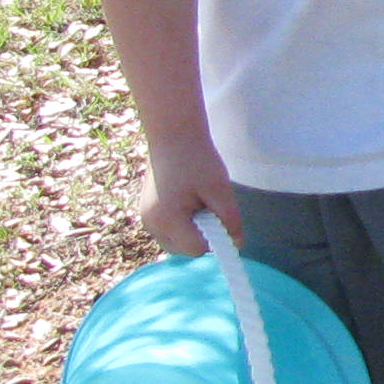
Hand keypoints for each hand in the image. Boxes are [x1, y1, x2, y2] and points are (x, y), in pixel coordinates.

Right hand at [137, 137, 240, 258]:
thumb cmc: (197, 159)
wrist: (173, 133)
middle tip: (207, 205)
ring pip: (177, 242)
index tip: (219, 215)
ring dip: (192, 230)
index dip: (215, 236)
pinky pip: (169, 230)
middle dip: (202, 235)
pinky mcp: (146, 212)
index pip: (198, 249)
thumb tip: (237, 244)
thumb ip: (230, 220)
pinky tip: (186, 200)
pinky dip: (182, 223)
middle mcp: (151, 225)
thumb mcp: (220, 190)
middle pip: (186, 250)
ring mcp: (146, 219)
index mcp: (167, 221)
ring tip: (196, 201)